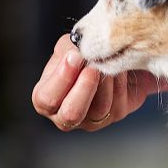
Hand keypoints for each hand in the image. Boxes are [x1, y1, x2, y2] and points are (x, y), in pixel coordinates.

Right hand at [31, 34, 167, 130]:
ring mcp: (93, 120)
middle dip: (83, 88)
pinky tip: (119, 68)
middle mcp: (67, 116)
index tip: (74, 57)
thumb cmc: (81, 52)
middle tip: (92, 67)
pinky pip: (119, 102)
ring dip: (105, 82)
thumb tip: (79, 55)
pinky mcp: (117, 114)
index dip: (61, 79)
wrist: (111, 53)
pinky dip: (120, 81)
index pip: (46, 99)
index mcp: (48, 99)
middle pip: (72, 114)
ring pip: (100, 108)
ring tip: (108, 60)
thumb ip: (68, 51)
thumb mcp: (69, 47)